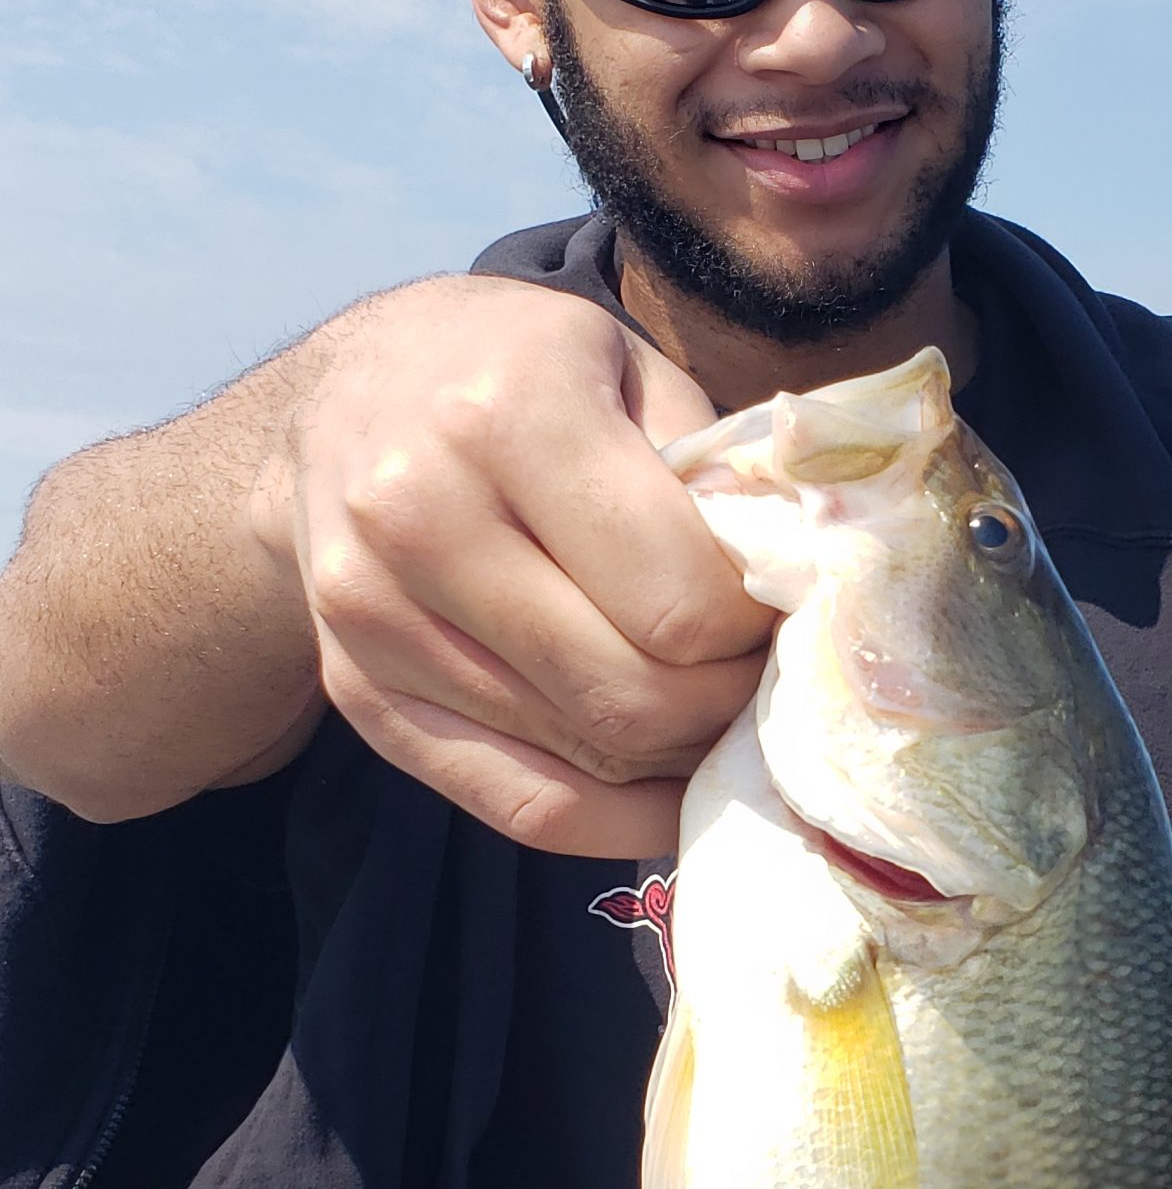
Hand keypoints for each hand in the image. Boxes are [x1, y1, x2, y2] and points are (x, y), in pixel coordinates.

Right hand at [255, 274, 771, 853]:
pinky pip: (523, 805)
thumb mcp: (631, 369)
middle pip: (634, 692)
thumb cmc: (522, 370)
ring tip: (727, 714)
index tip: (784, 610)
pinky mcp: (360, 693)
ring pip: (588, 756)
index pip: (681, 597)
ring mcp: (374, 615)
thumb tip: (808, 600)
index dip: (758, 628)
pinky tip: (674, 788)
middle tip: (768, 678)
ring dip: (683, 757)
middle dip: (730, 704)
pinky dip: (621, 818)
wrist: (345, 396)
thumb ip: (716, 477)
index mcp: (508, 413)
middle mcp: (421, 514)